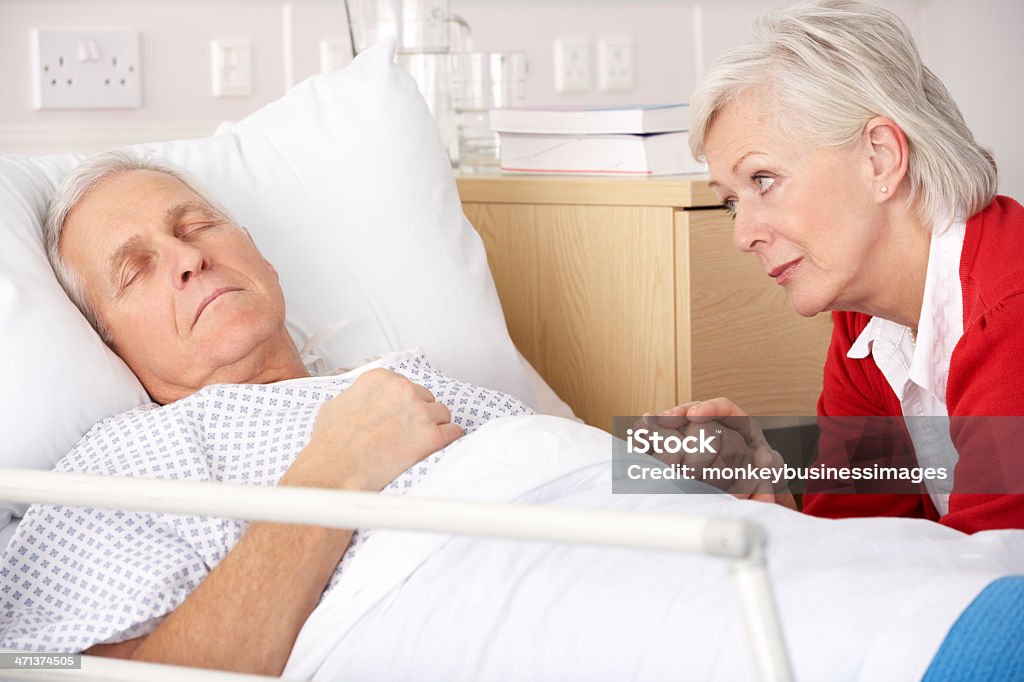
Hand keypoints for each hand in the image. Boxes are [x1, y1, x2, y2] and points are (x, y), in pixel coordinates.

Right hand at [284, 368, 463, 491]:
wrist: (333, 472)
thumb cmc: (330, 444)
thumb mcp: (335, 405)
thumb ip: (356, 396)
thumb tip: (361, 400)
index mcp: (381, 378)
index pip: (407, 385)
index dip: (404, 404)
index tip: (401, 417)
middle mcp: (402, 389)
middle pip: (426, 398)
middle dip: (419, 416)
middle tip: (407, 434)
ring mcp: (419, 412)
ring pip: (442, 414)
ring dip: (434, 427)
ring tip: (418, 443)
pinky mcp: (431, 436)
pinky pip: (454, 432)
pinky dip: (449, 440)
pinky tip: (439, 447)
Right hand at [644, 397, 795, 509]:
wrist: (757, 490)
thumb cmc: (764, 476)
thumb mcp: (773, 470)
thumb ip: (773, 465)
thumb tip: (764, 458)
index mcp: (741, 425)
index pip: (724, 407)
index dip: (709, 407)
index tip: (695, 414)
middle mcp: (719, 426)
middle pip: (696, 410)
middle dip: (679, 412)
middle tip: (666, 418)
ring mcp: (701, 435)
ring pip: (680, 422)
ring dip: (665, 424)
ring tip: (651, 428)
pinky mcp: (688, 447)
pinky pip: (671, 437)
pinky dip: (659, 438)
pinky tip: (647, 440)